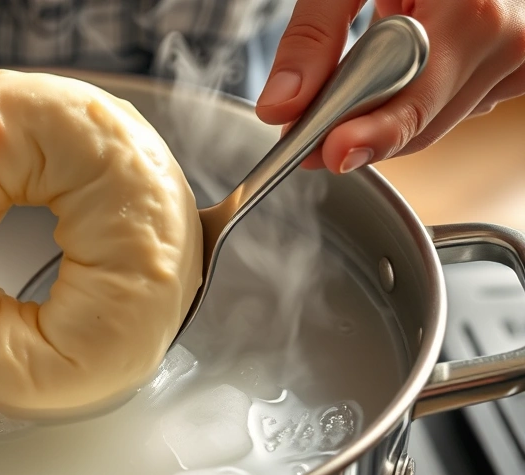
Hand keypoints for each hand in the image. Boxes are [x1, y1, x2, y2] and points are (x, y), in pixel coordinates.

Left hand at [255, 0, 524, 173]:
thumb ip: (312, 35)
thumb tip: (281, 106)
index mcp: (472, 13)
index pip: (414, 102)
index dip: (368, 133)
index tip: (331, 151)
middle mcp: (506, 43)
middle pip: (417, 126)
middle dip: (356, 130)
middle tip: (304, 123)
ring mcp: (517, 62)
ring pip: (432, 125)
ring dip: (385, 112)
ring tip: (366, 67)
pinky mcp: (514, 72)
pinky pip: (453, 110)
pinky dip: (416, 99)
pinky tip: (405, 65)